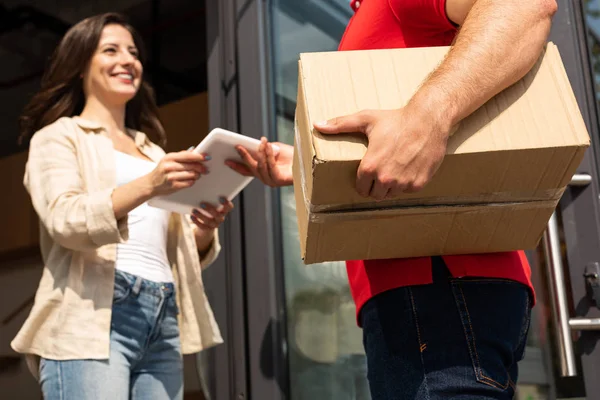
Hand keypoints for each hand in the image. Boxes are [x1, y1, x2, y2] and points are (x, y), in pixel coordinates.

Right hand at [147, 151, 208, 195]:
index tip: (207, 157)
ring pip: (192, 174)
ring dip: (197, 175)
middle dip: (201, 167)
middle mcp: (169, 166)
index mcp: (169, 157)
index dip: (199, 156)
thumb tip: (194, 150)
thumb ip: (181, 155)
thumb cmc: (162, 171)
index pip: (188, 156)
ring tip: (197, 175)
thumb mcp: (168, 160)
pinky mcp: (173, 186)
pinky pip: (189, 183)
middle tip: (205, 169)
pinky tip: (190, 180)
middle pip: (192, 165)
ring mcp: (171, 176)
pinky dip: (192, 181)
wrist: (151, 184)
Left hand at [191, 197, 233, 251]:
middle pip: (218, 215)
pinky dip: (197, 221)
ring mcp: (214, 224)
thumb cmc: (208, 208)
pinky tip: (192, 216)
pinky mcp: (207, 229)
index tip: (221, 198)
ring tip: (194, 210)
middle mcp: (220, 217)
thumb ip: (210, 197)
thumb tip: (199, 186)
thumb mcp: (210, 202)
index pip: (229, 207)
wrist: (205, 223)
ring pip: (209, 221)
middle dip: (210, 209)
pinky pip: (202, 227)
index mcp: (224, 210)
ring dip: (201, 215)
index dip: (226, 203)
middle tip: (202, 203)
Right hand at [225, 137, 293, 187]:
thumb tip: (253, 146)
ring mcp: (272, 181)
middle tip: (238, 147)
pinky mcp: (279, 180)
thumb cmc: (292, 155)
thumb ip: (263, 149)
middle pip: (251, 168)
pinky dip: (269, 155)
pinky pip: (270, 166)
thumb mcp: (274, 149)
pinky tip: (268, 146)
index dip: (236, 166)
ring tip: (262, 142)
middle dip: (244, 157)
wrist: (307, 160)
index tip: (227, 160)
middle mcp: (266, 178)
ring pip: (260, 166)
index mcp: (263, 172)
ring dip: (260, 152)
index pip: (246, 171)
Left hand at [314, 106, 449, 200]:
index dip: (363, 181)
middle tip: (381, 171)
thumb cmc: (395, 119)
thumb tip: (317, 126)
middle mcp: (385, 179)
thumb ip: (340, 124)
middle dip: (376, 186)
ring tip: (395, 169)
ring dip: (392, 186)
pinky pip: (408, 191)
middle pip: (376, 195)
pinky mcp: (418, 184)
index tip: (368, 173)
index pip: (361, 188)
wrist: (428, 120)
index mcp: (369, 167)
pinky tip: (408, 168)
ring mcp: (403, 183)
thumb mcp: (365, 120)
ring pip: (392, 194)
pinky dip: (408, 183)